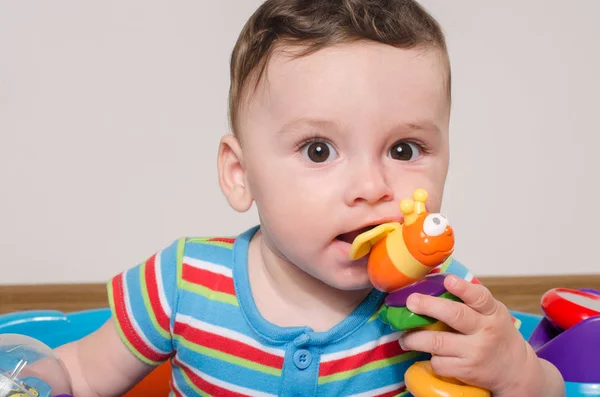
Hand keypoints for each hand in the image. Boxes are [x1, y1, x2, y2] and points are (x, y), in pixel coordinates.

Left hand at [397, 275, 547, 394]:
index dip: (463, 288)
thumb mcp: (492, 313)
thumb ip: (470, 301)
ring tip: (405, 337)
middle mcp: (486, 330)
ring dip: (415, 339)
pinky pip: (439, 362)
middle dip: (429, 306)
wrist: (515, 371)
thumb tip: (433, 282)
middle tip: (411, 302)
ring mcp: (476, 352)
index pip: (479, 297)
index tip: (448, 281)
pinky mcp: (467, 371)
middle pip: (455, 315)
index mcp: (492, 312)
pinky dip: (430, 358)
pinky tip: (429, 355)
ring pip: (438, 342)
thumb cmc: (495, 334)